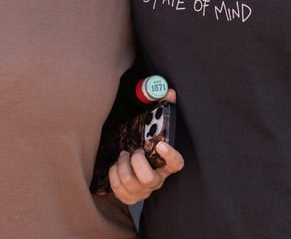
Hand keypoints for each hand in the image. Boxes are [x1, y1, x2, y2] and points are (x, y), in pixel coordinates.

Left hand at [107, 89, 183, 204]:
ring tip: (121, 154)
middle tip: (131, 151)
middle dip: (136, 163)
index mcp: (165, 162)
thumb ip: (161, 107)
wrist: (127, 162)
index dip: (171, 156)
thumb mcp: (150, 126)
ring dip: (121, 165)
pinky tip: (115, 165)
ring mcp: (143, 190)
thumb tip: (171, 92)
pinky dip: (113, 174)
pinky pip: (118, 189)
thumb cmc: (142, 142)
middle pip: (149, 179)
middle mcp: (157, 179)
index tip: (160, 144)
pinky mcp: (129, 197)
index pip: (177, 164)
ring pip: (131, 183)